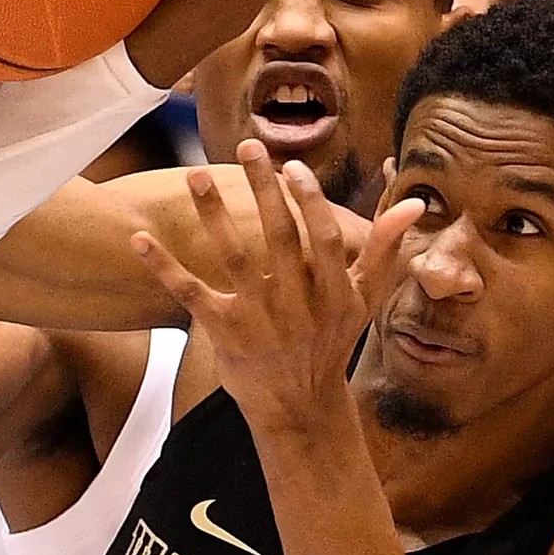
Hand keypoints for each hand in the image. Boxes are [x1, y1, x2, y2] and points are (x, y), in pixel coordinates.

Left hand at [130, 142, 419, 434]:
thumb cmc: (331, 343)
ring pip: (234, 257)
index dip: (309, 200)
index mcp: (335, 293)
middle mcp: (298, 304)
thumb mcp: (364, 301)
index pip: (323, 237)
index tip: (292, 165)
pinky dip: (163, 266)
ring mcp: (259, 319)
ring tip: (196, 174)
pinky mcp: (224, 332)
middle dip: (263, 189)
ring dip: (213, 214)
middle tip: (247, 146)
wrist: (300, 408)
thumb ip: (384, 250)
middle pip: (279, 237)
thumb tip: (414, 203)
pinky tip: (138, 239)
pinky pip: (190, 293)